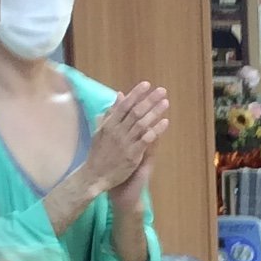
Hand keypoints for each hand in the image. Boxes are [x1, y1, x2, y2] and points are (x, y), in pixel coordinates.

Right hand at [91, 81, 169, 197]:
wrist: (94, 176)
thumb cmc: (98, 154)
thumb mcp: (100, 131)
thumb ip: (111, 113)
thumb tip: (119, 96)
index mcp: (109, 125)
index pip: (124, 105)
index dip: (135, 94)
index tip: (146, 84)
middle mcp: (117, 132)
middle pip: (135, 112)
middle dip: (149, 100)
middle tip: (162, 90)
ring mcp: (125, 143)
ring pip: (142, 124)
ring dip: (155, 112)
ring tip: (165, 102)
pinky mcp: (132, 155)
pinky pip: (146, 140)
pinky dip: (156, 130)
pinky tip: (165, 122)